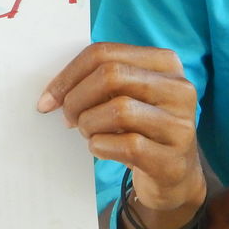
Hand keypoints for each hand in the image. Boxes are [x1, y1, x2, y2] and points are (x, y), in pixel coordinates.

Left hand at [39, 42, 204, 216]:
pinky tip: (101, 149)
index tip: (49, 98)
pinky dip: (101, 147)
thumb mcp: (128, 95)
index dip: (69, 75)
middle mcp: (179, 88)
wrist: (174, 175)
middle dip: (77, 99)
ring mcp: (180, 124)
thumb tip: (54, 91)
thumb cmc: (141, 128)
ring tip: (88, 133)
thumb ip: (100, 81)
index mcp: (165, 63)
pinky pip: (127, 145)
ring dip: (90, 125)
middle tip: (68, 118)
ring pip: (119, 110)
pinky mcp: (172, 158)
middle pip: (111, 75)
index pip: (105, 53)